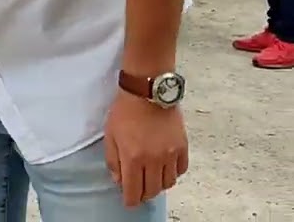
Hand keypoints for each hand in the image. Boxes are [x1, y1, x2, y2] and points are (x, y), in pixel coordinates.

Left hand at [104, 91, 188, 206]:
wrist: (147, 92)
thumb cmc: (125, 111)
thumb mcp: (110, 135)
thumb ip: (113, 160)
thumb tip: (118, 180)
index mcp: (133, 157)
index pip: (133, 190)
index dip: (130, 200)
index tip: (129, 202)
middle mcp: (153, 160)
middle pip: (152, 190)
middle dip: (144, 195)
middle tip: (138, 192)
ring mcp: (170, 154)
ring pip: (168, 183)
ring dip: (158, 185)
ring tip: (151, 179)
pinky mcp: (182, 146)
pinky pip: (181, 170)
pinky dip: (173, 173)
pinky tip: (164, 168)